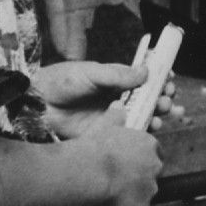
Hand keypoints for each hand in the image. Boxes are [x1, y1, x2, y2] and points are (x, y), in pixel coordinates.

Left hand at [34, 60, 180, 137]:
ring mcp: (114, 117)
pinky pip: (131, 134)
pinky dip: (145, 130)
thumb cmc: (61, 83)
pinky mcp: (108, 134)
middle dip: (163, 96)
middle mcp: (118, 98)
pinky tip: (152, 125)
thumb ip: (118, 74)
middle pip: (149, 98)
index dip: (159, 78)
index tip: (169, 78)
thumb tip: (146, 71)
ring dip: (159, 113)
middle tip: (167, 96)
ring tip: (164, 110)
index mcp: (115, 80)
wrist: (37, 107)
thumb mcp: (92, 73)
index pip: (144, 78)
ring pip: (144, 116)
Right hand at [91, 121, 163, 205]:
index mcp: (148, 144)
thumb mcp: (106, 124)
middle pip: (152, 172)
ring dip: (134, 193)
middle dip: (139, 176)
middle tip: (120, 179)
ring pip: (146, 192)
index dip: (141, 158)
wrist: (90, 171)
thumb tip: (118, 107)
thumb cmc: (94, 149)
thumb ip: (116, 116)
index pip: (153, 152)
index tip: (130, 162)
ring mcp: (150, 187)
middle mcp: (154, 165)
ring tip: (114, 193)